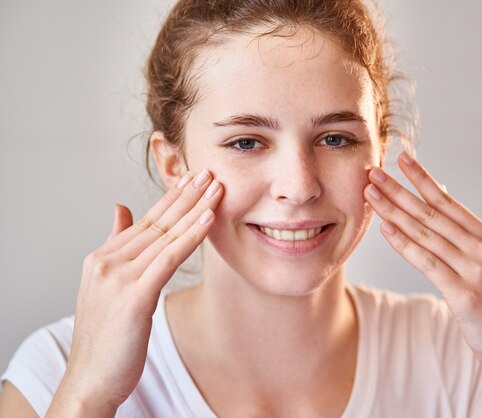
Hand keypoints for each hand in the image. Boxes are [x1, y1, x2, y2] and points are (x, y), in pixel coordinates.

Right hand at [48, 169, 222, 415]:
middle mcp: (107, 262)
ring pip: (166, 236)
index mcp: (102, 258)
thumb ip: (116, 245)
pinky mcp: (134, 296)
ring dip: (195, 209)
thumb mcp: (106, 286)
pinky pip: (169, 258)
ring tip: (216, 188)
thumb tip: (121, 209)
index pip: (144, 221)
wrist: (91, 379)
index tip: (192, 179)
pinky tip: (208, 219)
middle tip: (209, 171)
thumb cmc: (106, 338)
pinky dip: (190, 237)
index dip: (171, 199)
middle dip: (186, 195)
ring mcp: (118, 277)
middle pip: (156, 222)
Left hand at [363, 152, 481, 381]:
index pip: (448, 201)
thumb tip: (443, 204)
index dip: (423, 178)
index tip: (403, 157)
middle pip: (433, 212)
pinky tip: (386, 229)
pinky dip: (405, 244)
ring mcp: (475, 270)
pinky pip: (428, 263)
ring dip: (394, 211)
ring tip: (371, 193)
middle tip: (375, 170)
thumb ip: (465, 238)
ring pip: (426, 233)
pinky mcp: (465, 294)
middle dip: (400, 189)